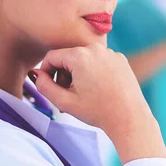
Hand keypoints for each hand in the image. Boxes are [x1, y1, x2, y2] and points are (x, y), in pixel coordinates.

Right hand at [29, 43, 165, 163]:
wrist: (129, 117)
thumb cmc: (98, 111)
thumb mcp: (64, 102)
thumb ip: (44, 86)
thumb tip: (36, 74)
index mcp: (80, 56)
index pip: (52, 56)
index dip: (46, 72)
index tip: (50, 87)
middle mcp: (96, 48)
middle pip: (68, 56)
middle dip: (64, 73)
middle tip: (68, 93)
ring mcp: (111, 52)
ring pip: (85, 58)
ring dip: (79, 72)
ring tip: (84, 92)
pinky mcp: (120, 59)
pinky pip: (100, 61)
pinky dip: (95, 71)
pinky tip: (100, 89)